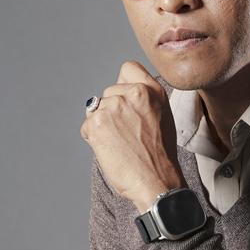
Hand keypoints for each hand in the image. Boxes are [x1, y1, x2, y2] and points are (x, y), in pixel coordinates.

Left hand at [79, 60, 186, 212]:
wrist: (156, 181)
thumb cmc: (160, 155)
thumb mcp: (163, 116)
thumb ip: (145, 99)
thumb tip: (121, 93)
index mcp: (152, 90)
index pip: (128, 69)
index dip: (123, 86)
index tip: (125, 101)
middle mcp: (132, 94)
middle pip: (108, 93)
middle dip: (111, 111)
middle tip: (126, 134)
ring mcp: (113, 107)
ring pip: (96, 110)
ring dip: (102, 126)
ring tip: (120, 144)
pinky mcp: (97, 123)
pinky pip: (87, 126)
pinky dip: (94, 139)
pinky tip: (111, 150)